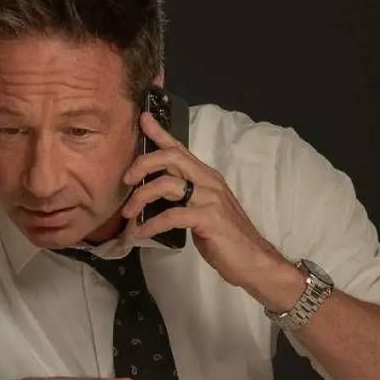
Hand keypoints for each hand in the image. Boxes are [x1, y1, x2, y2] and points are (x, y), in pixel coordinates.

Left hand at [121, 111, 303, 310]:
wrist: (252, 260)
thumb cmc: (225, 236)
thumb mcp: (202, 209)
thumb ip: (184, 195)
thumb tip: (156, 191)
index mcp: (206, 177)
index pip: (180, 149)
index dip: (160, 133)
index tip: (143, 119)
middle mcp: (208, 181)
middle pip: (170, 157)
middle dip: (142, 164)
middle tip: (126, 180)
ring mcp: (210, 199)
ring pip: (167, 184)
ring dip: (141, 198)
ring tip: (129, 215)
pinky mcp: (208, 218)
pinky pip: (171, 216)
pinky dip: (151, 225)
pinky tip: (141, 233)